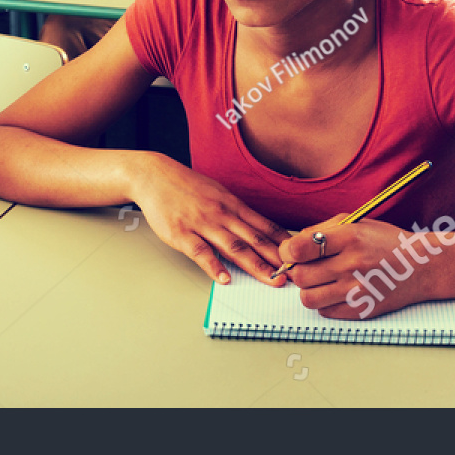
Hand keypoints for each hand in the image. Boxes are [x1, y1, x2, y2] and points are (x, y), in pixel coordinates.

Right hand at [128, 155, 287, 284]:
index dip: (284, 243)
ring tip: (271, 279)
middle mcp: (222, 214)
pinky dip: (214, 266)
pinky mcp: (182, 233)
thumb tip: (259, 229)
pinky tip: (224, 278)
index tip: (300, 256)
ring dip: (255, 264)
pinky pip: (200, 252)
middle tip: (295, 273)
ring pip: (234, 246)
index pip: (265, 226)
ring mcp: (202, 224)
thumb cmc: (186, 186)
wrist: (154, 175)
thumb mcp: (218, 193)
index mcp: (233, 205)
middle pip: (255, 238)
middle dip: (277, 258)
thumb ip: (237, 212)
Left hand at [279, 218, 443, 319]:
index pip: (299, 248)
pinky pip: (325, 312)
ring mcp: (358, 291)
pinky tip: (338, 291)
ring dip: (309, 290)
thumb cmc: (385, 242)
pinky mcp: (362, 310)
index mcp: (350, 238)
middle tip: (307, 267)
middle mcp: (353, 265)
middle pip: (300, 276)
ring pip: (308, 299)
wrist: (423, 266)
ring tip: (322, 280)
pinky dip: (325, 303)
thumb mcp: (356, 223)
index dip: (287, 251)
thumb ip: (321, 230)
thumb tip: (291, 245)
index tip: (291, 252)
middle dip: (297, 271)